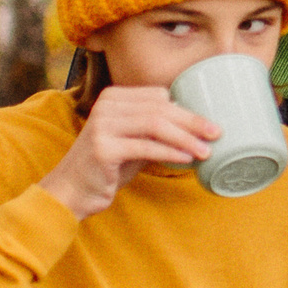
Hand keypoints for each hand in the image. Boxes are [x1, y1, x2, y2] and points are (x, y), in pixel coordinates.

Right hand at [38, 86, 219, 220]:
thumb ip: (156, 129)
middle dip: (192, 121)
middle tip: (217, 133)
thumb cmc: (107, 167)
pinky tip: (186, 159)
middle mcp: (106, 105)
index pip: (158, 96)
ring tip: (205, 150)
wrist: (70, 191)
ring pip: (155, 124)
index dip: (186, 110)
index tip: (208, 124)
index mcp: (113, 97)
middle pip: (160, 108)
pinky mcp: (102, 147)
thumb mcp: (134, 141)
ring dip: (185, 138)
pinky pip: (145, 146)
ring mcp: (102, 125)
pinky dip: (169, 152)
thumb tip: (197, 124)